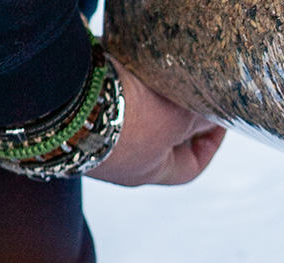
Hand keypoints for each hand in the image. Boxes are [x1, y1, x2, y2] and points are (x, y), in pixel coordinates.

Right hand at [88, 58, 225, 185]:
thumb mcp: (177, 120)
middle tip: (195, 93)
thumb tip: (215, 115)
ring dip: (155, 99)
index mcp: (147, 171)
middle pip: (163, 142)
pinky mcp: (80, 112)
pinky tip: (138, 71)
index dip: (210, 145)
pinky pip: (113, 102)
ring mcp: (96, 137)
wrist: (64, 98)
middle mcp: (120, 161)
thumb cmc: (127, 119)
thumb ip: (200, 119)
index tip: (219, 120)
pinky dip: (129, 87)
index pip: (190, 167)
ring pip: (138, 120)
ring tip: (168, 78)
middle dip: (182, 118)